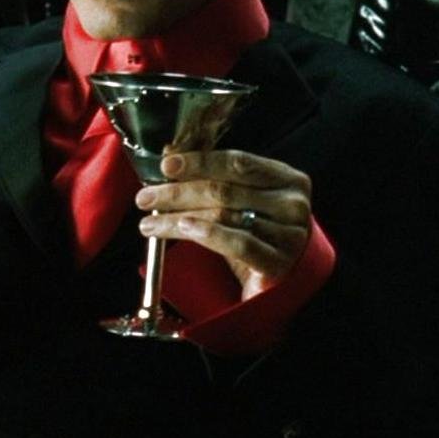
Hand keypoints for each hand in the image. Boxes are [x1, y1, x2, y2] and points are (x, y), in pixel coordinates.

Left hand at [134, 150, 312, 299]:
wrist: (287, 283)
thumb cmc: (264, 237)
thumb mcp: (246, 202)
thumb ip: (218, 178)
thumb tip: (172, 154)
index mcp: (288, 179)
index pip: (238, 162)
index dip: (199, 161)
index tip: (166, 166)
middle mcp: (292, 204)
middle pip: (225, 191)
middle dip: (179, 192)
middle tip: (146, 197)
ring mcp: (289, 234)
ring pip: (224, 217)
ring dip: (179, 218)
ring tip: (150, 222)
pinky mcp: (278, 263)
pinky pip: (238, 244)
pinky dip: (207, 233)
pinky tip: (182, 229)